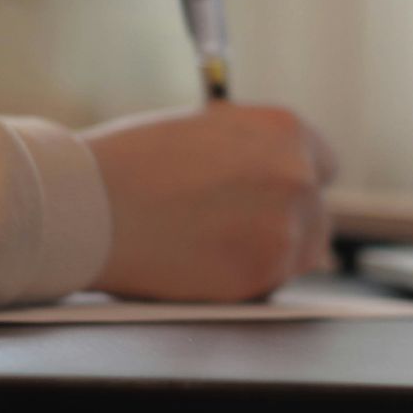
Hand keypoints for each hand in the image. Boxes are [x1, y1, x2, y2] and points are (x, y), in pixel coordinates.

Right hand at [78, 104, 337, 301]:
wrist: (91, 203)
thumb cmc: (134, 162)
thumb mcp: (209, 130)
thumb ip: (253, 151)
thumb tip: (277, 174)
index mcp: (284, 129)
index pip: (322, 165)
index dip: (296, 184)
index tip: (275, 198)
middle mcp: (296, 173)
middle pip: (316, 212)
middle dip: (285, 222)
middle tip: (238, 230)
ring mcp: (285, 224)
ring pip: (303, 251)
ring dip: (271, 252)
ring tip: (217, 246)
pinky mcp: (263, 270)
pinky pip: (274, 282)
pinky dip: (249, 280)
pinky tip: (207, 263)